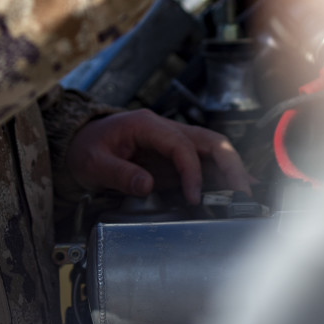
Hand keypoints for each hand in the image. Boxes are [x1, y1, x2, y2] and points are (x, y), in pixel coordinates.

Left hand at [61, 108, 249, 205]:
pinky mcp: (173, 158)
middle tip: (240, 194)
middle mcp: (164, 129)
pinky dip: (220, 175)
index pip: (181, 145)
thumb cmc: (86, 148)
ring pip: (212, 149)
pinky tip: (234, 191)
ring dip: (230, 171)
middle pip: (209, 140)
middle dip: (229, 166)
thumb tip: (147, 185)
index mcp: (146, 124)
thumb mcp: (93, 162)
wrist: (79, 142)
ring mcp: (172, 141)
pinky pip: (203, 162)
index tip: (194, 198)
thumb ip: (119, 173)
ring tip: (244, 196)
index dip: (192, 172)